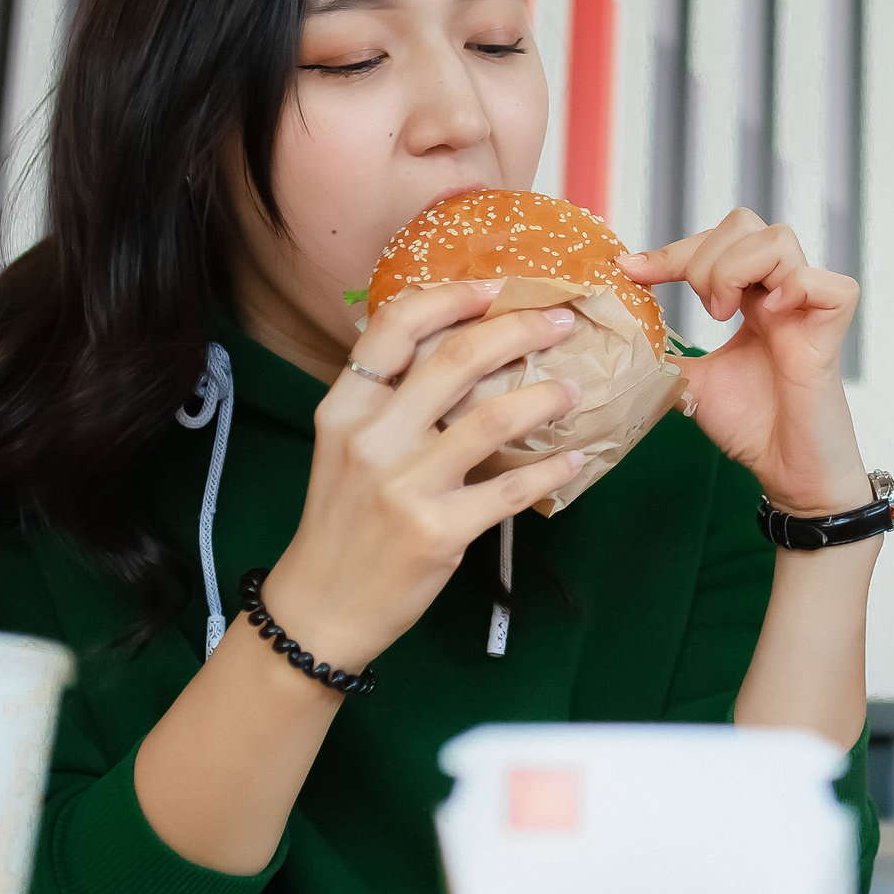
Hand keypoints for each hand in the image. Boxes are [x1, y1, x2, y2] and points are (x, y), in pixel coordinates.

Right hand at [263, 282, 589, 672]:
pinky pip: (513, 489)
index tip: (495, 286)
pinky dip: (552, 470)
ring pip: (494, 418)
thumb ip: (386, 401)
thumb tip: (455, 350)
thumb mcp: (344, 447)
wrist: (319, 607)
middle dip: (519, 329)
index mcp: (346, 408)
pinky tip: (574, 460)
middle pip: (457, 358)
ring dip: (546, 397)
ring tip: (574, 391)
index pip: (396, 327)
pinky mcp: (439, 530)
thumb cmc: (341, 521)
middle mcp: (373, 438)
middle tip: (560, 321)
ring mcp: (406, 485)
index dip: (451, 296)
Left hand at [621, 209, 868, 515]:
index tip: (631, 271)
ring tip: (726, 316)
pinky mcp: (831, 331)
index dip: (670, 250)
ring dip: (737, 269)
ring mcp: (807, 308)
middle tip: (699, 309)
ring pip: (779, 239)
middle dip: (703, 256)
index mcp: (750, 298)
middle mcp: (779, 293)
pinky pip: (830, 284)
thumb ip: (662, 354)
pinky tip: (773, 316)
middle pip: (746, 223)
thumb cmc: (752, 427)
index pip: (714, 241)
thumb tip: (614, 341)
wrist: (787, 473)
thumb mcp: (689, 381)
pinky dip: (797, 288)